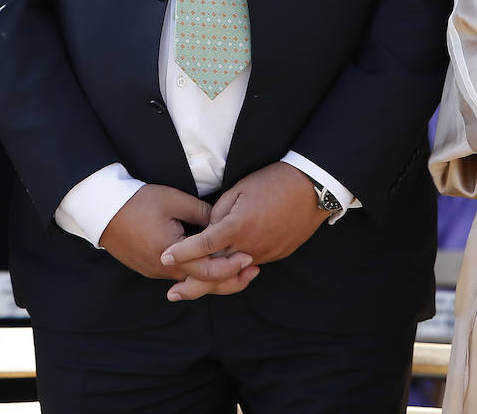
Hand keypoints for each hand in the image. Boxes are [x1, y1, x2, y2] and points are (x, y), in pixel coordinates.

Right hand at [98, 185, 246, 286]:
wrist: (103, 208)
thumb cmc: (139, 201)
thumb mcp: (175, 201)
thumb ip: (202, 213)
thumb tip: (223, 222)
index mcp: (171, 255)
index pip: (208, 270)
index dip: (231, 265)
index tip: (250, 257)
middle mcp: (164, 270)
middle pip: (202, 283)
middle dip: (229, 280)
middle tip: (251, 271)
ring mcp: (155, 272)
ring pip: (191, 282)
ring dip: (214, 278)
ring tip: (237, 270)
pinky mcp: (150, 268)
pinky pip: (179, 277)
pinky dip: (198, 275)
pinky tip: (212, 266)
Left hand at [160, 162, 326, 301]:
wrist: (311, 188)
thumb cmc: (273, 182)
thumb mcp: (239, 189)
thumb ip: (219, 213)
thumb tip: (209, 230)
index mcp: (237, 226)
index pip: (203, 245)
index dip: (182, 253)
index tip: (164, 258)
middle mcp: (249, 246)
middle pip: (216, 272)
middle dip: (192, 286)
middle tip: (172, 294)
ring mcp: (264, 253)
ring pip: (234, 274)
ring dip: (213, 281)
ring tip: (192, 287)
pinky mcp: (276, 255)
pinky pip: (250, 266)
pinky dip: (234, 271)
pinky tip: (223, 272)